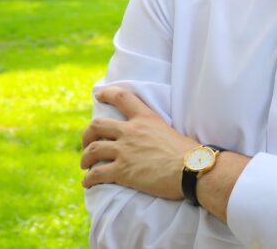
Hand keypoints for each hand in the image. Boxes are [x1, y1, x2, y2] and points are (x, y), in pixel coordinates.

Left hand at [80, 86, 198, 198]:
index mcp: (145, 118)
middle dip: (87, 134)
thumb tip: (157, 138)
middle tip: (87, 142)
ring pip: (93, 150)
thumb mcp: (171, 130)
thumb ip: (156, 130)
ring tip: (85, 165)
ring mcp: (125, 151)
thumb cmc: (189, 153)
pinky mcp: (123, 171)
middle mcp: (131, 131)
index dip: (107, 93)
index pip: (122, 97)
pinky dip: (89, 179)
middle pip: (97, 125)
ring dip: (85, 158)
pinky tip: (88, 183)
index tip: (98, 95)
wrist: (191, 170)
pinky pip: (98, 174)